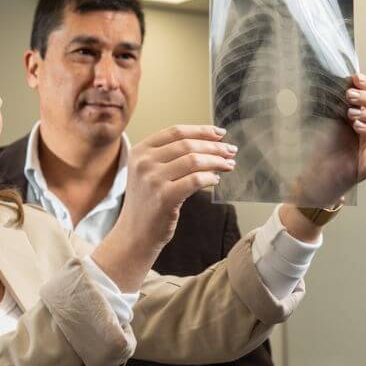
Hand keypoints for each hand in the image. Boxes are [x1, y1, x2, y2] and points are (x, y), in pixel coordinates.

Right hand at [119, 125, 236, 246]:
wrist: (135, 234)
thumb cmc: (148, 203)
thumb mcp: (148, 172)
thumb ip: (169, 156)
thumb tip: (209, 142)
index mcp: (140, 151)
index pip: (175, 131)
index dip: (201, 130)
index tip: (220, 133)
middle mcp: (144, 162)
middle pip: (187, 144)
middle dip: (214, 146)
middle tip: (230, 150)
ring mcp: (153, 180)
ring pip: (194, 160)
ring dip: (216, 161)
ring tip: (228, 164)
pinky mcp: (164, 197)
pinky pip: (196, 180)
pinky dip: (210, 178)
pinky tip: (215, 180)